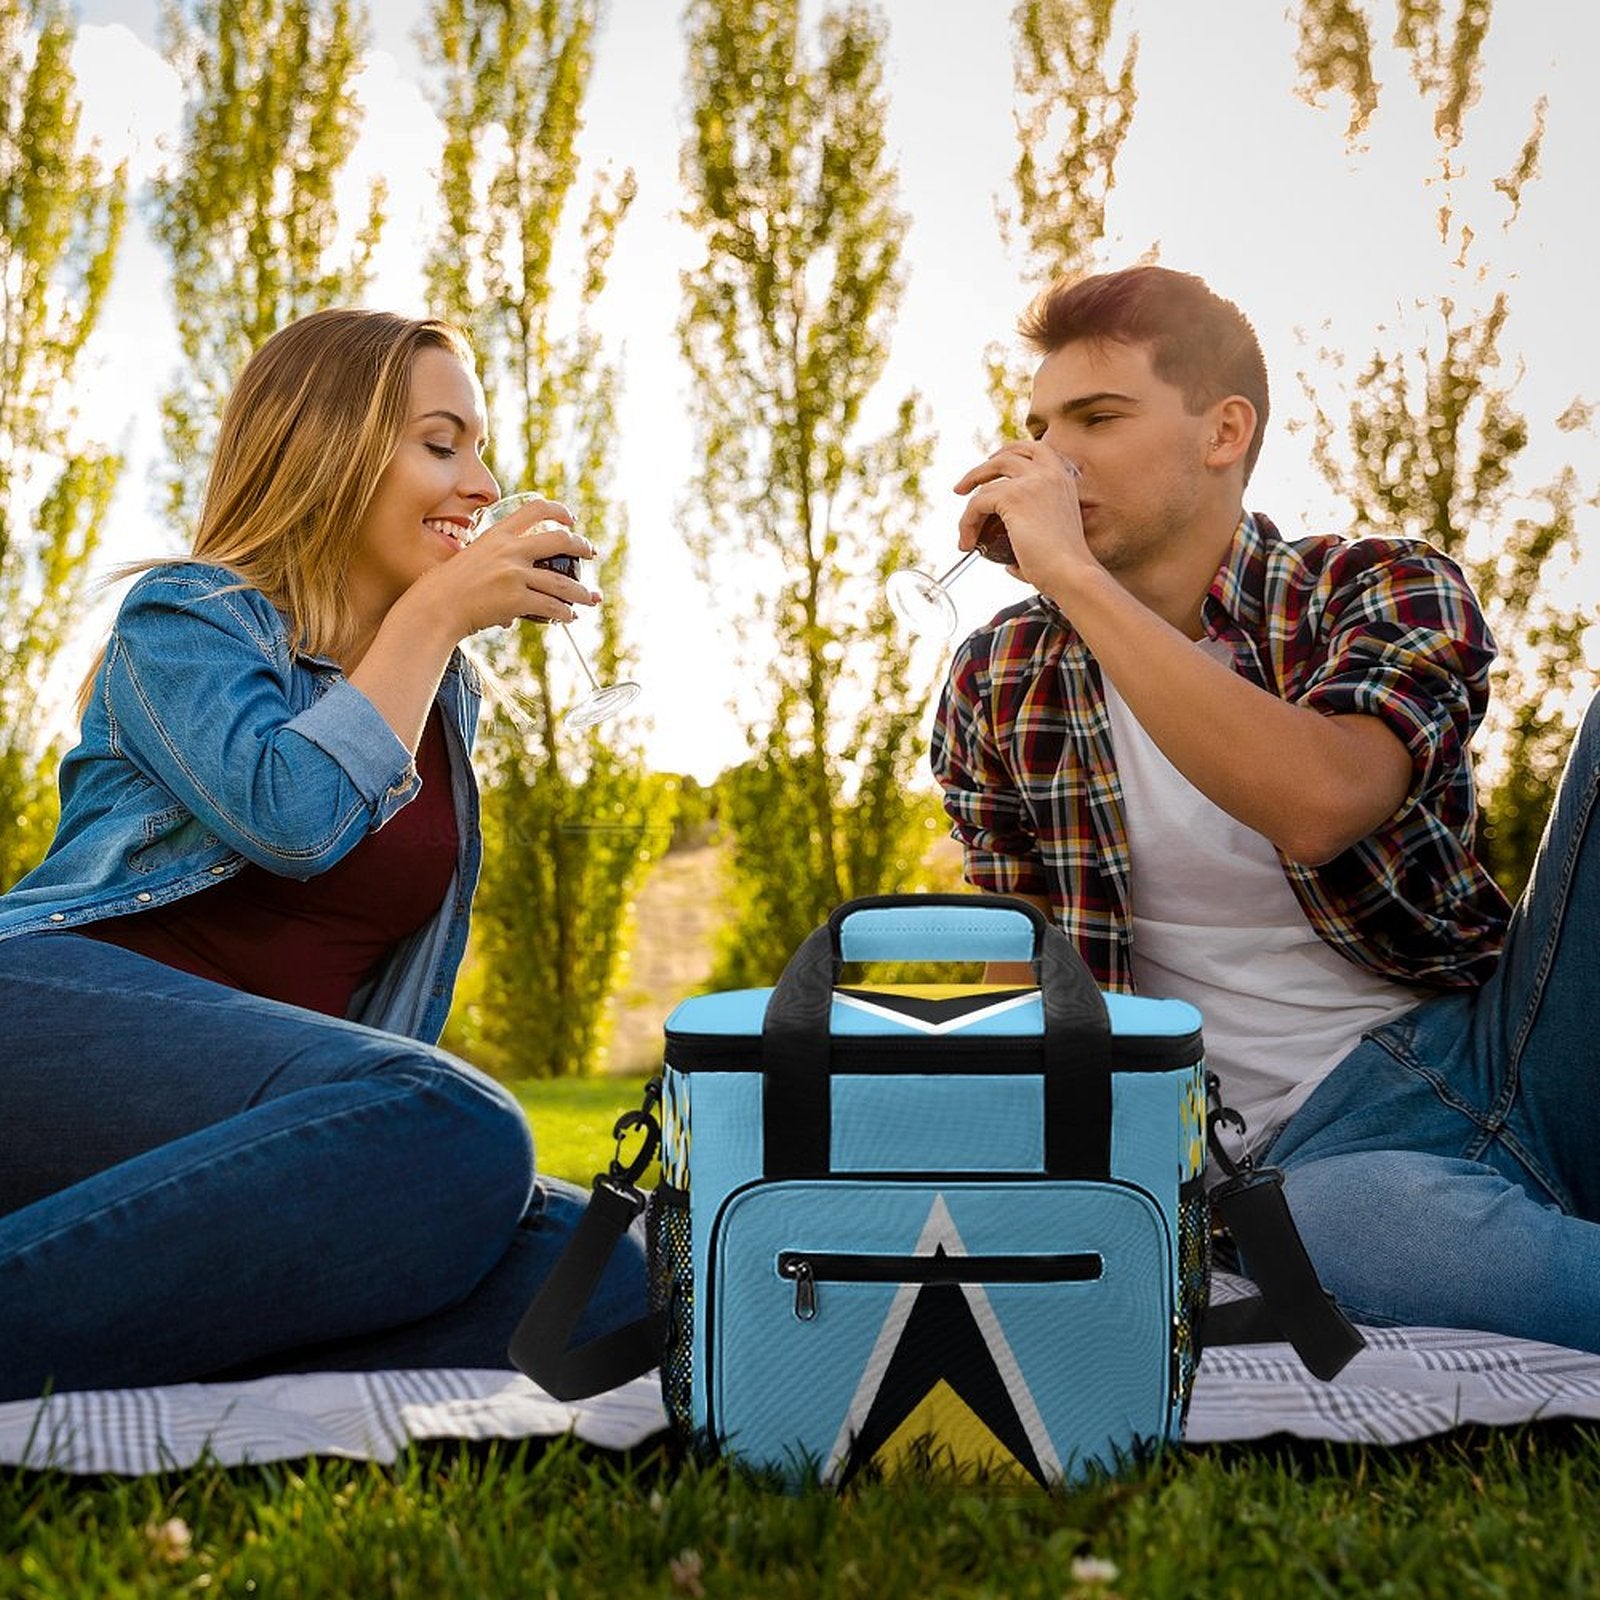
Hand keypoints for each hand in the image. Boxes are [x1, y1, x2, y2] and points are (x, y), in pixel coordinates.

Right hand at [424, 498, 601, 638]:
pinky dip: (564, 614)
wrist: (434, 608)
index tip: (570, 519)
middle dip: (581, 546)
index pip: (535, 510)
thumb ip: (492, 565)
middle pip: (560, 540)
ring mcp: (514, 574)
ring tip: (589, 598)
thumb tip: (511, 590)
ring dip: (581, 592)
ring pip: (562, 582)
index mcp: (497, 535)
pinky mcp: (516, 599)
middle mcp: (509, 550)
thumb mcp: (469, 560)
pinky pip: (551, 607)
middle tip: (591, 552)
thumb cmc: (445, 588)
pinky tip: (569, 617)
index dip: (558, 511)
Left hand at [952, 441, 1087, 591]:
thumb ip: (1033, 539)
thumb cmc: (1064, 568)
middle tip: (963, 486)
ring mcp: (1031, 482)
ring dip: (969, 506)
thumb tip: (1011, 563)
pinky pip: (977, 503)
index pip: (1036, 450)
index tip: (992, 462)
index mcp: (1063, 479)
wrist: (1071, 574)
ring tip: (964, 531)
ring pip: (986, 482)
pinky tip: (968, 542)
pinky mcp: (1012, 497)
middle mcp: (1050, 474)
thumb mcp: (1052, 539)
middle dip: (981, 468)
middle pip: (1007, 456)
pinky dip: (966, 522)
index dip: (1010, 452)